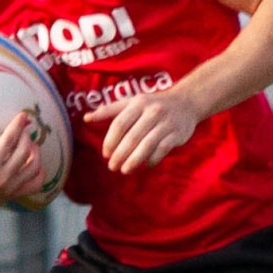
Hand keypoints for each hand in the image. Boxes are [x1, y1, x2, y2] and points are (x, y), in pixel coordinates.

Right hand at [0, 98, 44, 215]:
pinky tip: (33, 161)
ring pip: (33, 168)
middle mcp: (0, 179)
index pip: (8, 142)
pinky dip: (39, 172)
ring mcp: (8, 189)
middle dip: (26, 137)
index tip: (23, 116)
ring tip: (30, 143)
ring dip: (35, 153)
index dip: (17, 126)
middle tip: (24, 128)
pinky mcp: (12, 195)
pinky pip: (35, 184)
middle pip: (23, 153)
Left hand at [83, 89, 201, 173]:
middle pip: (132, 137)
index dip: (110, 141)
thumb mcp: (131, 102)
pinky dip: (152, 159)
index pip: (119, 124)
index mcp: (138, 103)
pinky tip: (145, 166)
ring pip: (147, 145)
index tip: (105, 154)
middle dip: (120, 154)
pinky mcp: (177, 134)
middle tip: (112, 167)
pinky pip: (162, 150)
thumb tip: (86, 118)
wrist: (186, 102)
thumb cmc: (152, 104)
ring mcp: (166, 123)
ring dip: (134, 160)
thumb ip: (109, 110)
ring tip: (125, 170)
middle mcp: (152, 112)